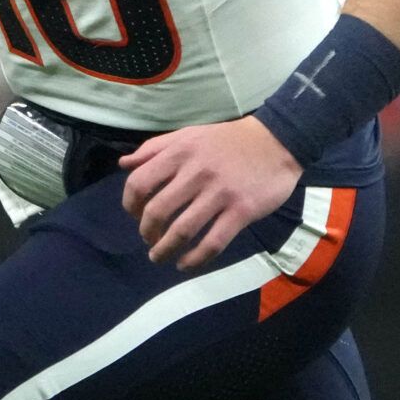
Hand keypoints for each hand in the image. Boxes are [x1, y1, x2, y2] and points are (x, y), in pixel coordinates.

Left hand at [119, 117, 301, 271]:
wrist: (276, 141)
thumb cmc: (227, 140)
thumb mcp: (188, 135)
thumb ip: (154, 149)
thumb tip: (123, 165)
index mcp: (179, 152)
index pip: (140, 183)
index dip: (130, 204)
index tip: (134, 215)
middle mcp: (195, 173)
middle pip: (157, 211)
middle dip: (147, 232)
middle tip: (149, 239)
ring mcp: (219, 194)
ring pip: (182, 231)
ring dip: (164, 250)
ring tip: (159, 257)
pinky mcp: (241, 212)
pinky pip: (212, 243)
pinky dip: (194, 259)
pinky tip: (185, 264)